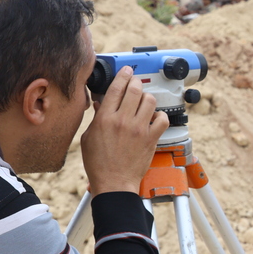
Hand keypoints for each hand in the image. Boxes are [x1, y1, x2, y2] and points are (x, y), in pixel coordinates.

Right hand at [81, 66, 168, 194]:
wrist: (114, 183)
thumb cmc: (99, 164)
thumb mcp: (89, 137)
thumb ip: (96, 118)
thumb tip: (100, 103)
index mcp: (105, 119)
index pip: (116, 88)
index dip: (123, 75)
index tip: (126, 71)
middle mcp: (123, 121)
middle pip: (135, 89)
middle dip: (136, 82)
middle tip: (135, 83)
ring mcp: (139, 129)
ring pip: (150, 101)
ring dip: (147, 98)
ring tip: (144, 102)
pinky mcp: (151, 139)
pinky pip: (163, 119)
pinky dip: (160, 116)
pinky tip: (154, 118)